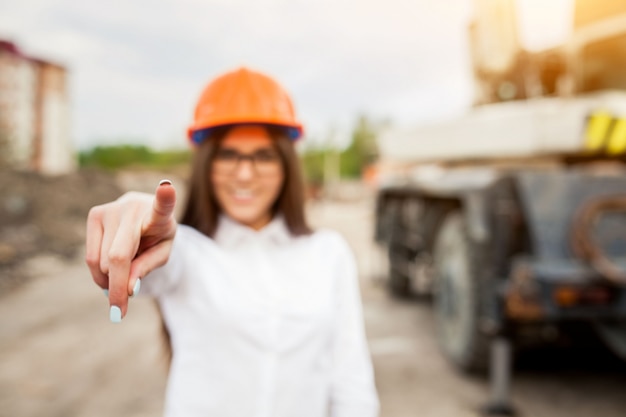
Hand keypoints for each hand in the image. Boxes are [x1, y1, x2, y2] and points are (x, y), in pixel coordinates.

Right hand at [85, 180, 176, 321]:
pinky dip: (98, 273)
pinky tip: (109, 272)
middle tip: (119, 310)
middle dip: (117, 288)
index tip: (167, 188)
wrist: (145, 215)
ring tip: (122, 277)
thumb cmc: (158, 237)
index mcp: (160, 215)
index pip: (163, 206)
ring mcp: (110, 209)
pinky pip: (89, 256)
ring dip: (108, 279)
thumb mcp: (163, 254)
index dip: (165, 198)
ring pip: (100, 261)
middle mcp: (133, 208)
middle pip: (118, 257)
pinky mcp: (94, 214)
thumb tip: (128, 287)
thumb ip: (148, 267)